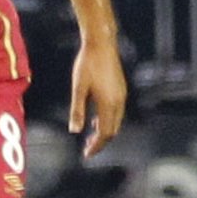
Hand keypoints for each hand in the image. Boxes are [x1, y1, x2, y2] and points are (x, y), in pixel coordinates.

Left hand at [70, 35, 128, 158]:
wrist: (102, 43)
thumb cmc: (88, 63)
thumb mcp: (78, 87)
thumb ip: (77, 110)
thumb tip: (74, 131)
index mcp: (108, 104)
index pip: (104, 133)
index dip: (96, 146)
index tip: (86, 154)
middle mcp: (119, 102)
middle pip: (112, 130)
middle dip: (101, 142)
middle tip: (87, 148)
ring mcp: (122, 95)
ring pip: (116, 122)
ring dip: (105, 131)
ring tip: (90, 135)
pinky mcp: (121, 89)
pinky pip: (117, 112)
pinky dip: (108, 120)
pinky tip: (96, 117)